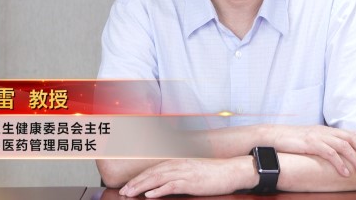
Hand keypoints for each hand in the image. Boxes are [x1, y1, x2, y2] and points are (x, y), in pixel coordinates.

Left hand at [119, 157, 254, 197]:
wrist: (231, 171)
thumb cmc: (214, 173)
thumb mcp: (194, 170)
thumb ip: (180, 173)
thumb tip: (166, 181)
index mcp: (178, 161)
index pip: (154, 168)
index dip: (139, 177)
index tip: (128, 185)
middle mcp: (179, 164)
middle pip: (152, 173)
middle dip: (135, 182)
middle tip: (123, 191)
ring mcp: (184, 173)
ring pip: (157, 178)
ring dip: (141, 186)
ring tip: (130, 193)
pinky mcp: (191, 182)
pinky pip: (171, 186)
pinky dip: (158, 190)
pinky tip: (149, 195)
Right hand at [268, 125, 355, 176]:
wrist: (273, 136)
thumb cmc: (290, 139)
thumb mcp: (310, 138)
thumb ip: (322, 142)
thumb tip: (333, 151)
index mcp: (325, 130)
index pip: (349, 131)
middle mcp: (324, 131)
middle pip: (350, 137)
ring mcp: (318, 136)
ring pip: (343, 146)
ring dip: (355, 159)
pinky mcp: (311, 144)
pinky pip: (329, 153)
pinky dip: (339, 163)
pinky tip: (345, 172)